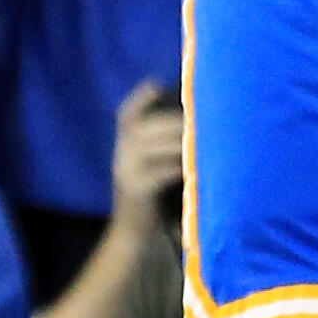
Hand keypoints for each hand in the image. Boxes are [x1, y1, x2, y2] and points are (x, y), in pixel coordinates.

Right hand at [109, 79, 188, 229]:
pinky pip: (157, 173)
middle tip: (196, 117)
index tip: (156, 83)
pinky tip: (190, 166)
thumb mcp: (148, 167)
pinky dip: (175, 167)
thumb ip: (159, 147)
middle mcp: (120, 155)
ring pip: (150, 147)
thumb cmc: (149, 198)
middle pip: (142, 127)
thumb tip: (191, 125)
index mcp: (123, 147)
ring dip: (176, 141)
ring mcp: (125, 172)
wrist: (131, 234)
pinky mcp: (135, 190)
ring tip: (197, 137)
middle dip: (171, 121)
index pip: (126, 115)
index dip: (139, 97)